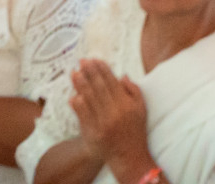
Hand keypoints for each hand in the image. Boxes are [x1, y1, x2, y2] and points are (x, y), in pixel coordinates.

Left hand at [68, 58, 151, 174]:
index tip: (94, 59)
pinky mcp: (92, 132)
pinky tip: (73, 95)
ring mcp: (101, 123)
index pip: (111, 82)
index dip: (102, 70)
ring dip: (80, 85)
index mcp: (126, 104)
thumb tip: (121, 76)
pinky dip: (77, 104)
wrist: (128, 155)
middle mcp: (113, 112)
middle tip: (82, 61)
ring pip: (89, 99)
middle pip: (98, 88)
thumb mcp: (141, 108)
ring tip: (74, 73)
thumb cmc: (135, 130)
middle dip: (89, 73)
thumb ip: (133, 90)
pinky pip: (82, 115)